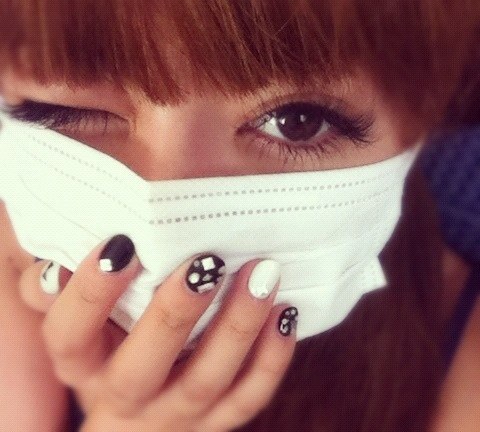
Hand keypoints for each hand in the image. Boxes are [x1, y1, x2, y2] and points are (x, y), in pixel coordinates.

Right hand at [19, 235, 297, 431]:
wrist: (137, 412)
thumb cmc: (110, 342)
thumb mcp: (83, 318)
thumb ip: (71, 286)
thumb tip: (77, 250)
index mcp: (83, 363)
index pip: (70, 336)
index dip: (90, 294)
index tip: (122, 244)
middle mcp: (123, 397)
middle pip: (140, 369)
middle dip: (174, 314)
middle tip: (206, 262)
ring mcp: (174, 415)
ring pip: (205, 383)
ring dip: (236, 328)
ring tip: (262, 275)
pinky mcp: (215, 419)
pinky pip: (247, 398)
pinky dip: (271, 358)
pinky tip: (285, 314)